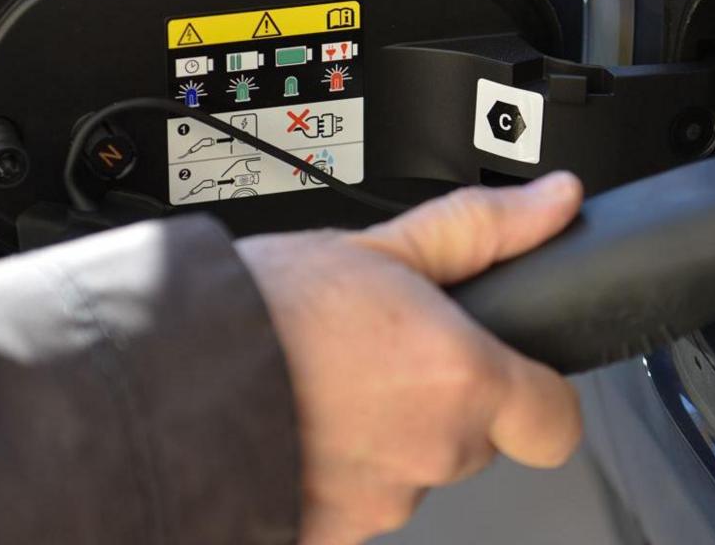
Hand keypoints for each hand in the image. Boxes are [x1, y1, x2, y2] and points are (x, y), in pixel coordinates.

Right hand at [236, 173, 584, 544]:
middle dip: (439, 399)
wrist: (159, 381)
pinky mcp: (332, 536)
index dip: (536, 392)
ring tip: (322, 384)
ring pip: (409, 467)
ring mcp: (380, 503)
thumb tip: (553, 202)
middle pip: (473, 437)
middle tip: (376, 355)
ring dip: (381, 433)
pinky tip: (296, 424)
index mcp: (462, 380)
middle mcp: (432, 452)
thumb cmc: (259, 313)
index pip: (555, 420)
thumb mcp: (378, 247)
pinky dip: (334, 468)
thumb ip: (481, 231)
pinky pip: (356, 500)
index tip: (503, 368)